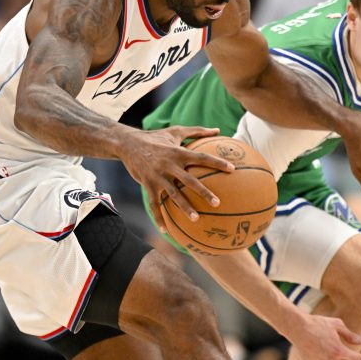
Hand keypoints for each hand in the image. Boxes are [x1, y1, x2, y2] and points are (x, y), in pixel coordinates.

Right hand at [118, 126, 233, 231]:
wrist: (128, 143)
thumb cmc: (156, 137)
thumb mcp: (176, 131)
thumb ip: (198, 131)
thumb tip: (218, 130)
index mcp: (178, 152)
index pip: (202, 157)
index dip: (217, 163)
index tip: (232, 170)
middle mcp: (169, 165)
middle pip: (190, 181)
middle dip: (204, 192)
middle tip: (217, 203)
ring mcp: (158, 176)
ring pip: (173, 195)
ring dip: (185, 208)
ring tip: (196, 219)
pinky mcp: (147, 185)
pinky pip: (154, 204)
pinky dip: (159, 218)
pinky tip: (166, 230)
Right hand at [288, 314, 360, 359]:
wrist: (296, 327)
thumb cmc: (317, 323)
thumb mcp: (336, 325)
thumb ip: (350, 335)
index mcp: (339, 351)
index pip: (357, 359)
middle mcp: (331, 359)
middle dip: (351, 359)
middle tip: (352, 356)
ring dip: (339, 359)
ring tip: (338, 354)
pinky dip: (327, 358)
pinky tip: (328, 354)